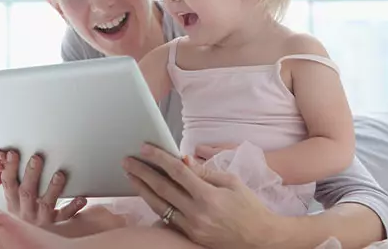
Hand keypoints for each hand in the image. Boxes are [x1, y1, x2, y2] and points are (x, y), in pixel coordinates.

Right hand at [0, 132, 85, 225]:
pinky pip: (64, 216)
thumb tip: (6, 152)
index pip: (9, 184)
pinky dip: (73, 207)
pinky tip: (81, 198)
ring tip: (59, 175)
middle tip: (37, 157)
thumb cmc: (24, 209)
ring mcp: (40, 218)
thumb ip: (11, 178)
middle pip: (26, 192)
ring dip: (52, 188)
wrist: (29, 238)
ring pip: (46, 204)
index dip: (9, 168)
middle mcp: (25, 211)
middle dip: (31, 174)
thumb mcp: (14, 197)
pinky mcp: (55, 223)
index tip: (12, 153)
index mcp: (13, 202)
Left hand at [123, 144, 288, 248]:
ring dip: (142, 189)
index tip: (145, 148)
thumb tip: (182, 160)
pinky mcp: (189, 236)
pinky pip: (167, 219)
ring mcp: (191, 227)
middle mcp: (197, 213)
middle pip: (162, 188)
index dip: (159, 158)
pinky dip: (155, 205)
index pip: (177, 172)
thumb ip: (204, 171)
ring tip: (131, 176)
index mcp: (208, 196)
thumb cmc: (248, 207)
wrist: (259, 239)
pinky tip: (146, 194)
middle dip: (142, 172)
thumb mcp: (232, 182)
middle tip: (128, 161)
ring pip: (159, 206)